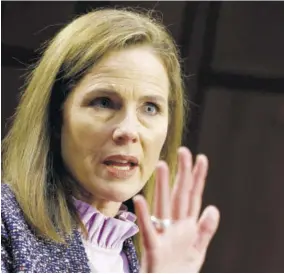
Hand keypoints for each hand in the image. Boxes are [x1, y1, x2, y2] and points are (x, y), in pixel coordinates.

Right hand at [133, 147, 219, 272]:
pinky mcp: (153, 247)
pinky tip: (140, 200)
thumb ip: (205, 230)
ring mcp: (163, 234)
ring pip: (163, 205)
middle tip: (184, 151)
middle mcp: (174, 225)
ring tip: (162, 166)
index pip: (193, 196)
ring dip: (162, 186)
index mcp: (187, 225)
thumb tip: (213, 208)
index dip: (198, 178)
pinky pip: (148, 229)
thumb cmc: (178, 270)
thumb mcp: (197, 251)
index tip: (201, 158)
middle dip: (182, 173)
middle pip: (179, 195)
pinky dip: (144, 215)